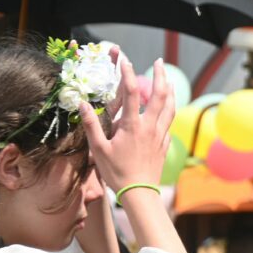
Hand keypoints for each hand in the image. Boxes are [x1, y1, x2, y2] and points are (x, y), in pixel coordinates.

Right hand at [80, 56, 175, 192]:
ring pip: (170, 106)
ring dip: (169, 90)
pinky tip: (167, 108)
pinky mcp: (165, 143)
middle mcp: (150, 126)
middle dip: (160, 75)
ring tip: (169, 79)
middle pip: (160, 94)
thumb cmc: (117, 172)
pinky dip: (169, 109)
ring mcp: (160, 134)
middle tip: (160, 62)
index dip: (129, 74)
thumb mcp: (99, 150)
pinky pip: (169, 121)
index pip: (132, 93)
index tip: (126, 60)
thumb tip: (82, 104)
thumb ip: (91, 126)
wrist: (140, 192)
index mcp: (133, 126)